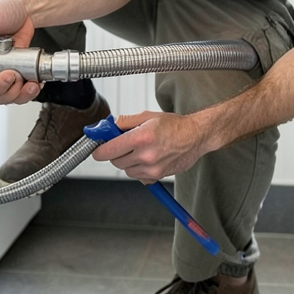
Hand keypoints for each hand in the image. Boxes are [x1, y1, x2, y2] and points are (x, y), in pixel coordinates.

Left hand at [91, 111, 209, 181]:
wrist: (196, 137)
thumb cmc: (175, 125)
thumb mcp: (148, 116)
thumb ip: (125, 121)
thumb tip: (108, 127)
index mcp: (141, 137)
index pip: (109, 150)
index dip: (99, 150)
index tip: (97, 149)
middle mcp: (146, 155)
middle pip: (115, 161)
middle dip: (115, 153)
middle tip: (123, 144)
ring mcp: (152, 168)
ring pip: (126, 170)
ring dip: (127, 161)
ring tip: (139, 150)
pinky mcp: (157, 177)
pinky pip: (138, 176)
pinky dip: (138, 169)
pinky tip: (147, 158)